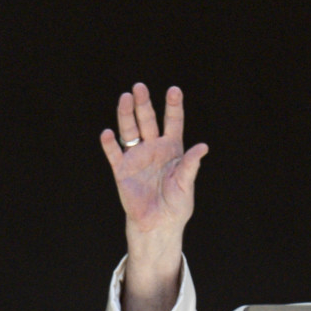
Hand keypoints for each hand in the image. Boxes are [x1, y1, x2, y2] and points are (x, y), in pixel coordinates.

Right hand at [100, 82, 207, 245]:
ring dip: (126, 114)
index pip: (173, 122)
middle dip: (144, 104)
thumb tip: (203, 147)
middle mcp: (153, 148)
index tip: (174, 90)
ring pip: (130, 130)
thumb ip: (190, 165)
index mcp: (172, 149)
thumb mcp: (186, 184)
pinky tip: (108, 133)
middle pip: (148, 120)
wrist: (158, 223)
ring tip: (125, 98)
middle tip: (139, 87)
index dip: (173, 106)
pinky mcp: (122, 170)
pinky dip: (110, 144)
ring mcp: (136, 157)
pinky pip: (114, 153)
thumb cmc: (176, 204)